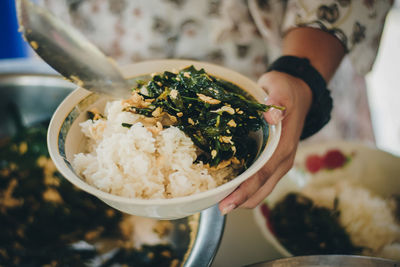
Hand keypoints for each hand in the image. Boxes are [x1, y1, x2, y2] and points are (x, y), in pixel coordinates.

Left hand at [218, 70, 311, 213]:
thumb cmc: (287, 91)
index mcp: (284, 147)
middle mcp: (282, 160)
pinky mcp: (272, 161)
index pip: (262, 176)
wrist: (298, 92)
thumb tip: (272, 116)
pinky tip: (228, 184)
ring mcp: (278, 163)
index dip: (244, 191)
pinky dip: (244, 187)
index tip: (226, 203)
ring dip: (242, 197)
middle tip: (217, 206)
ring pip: (260, 189)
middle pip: (261, 190)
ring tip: (219, 199)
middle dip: (240, 201)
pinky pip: (259, 181)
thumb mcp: (281, 89)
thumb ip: (277, 100)